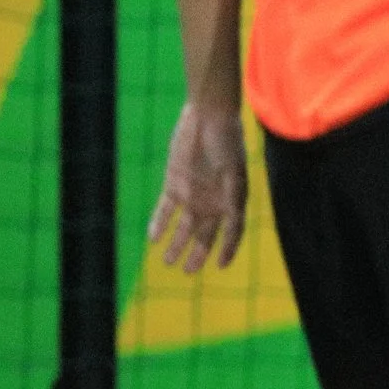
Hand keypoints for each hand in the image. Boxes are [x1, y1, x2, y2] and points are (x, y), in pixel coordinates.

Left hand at [147, 102, 247, 272]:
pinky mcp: (175, 184)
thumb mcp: (233, 171)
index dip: (228, 249)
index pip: (232, 231)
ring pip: (184, 226)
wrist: (208, 117)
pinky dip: (160, 223)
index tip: (219, 265)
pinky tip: (153, 238)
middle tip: (187, 271)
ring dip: (177, 244)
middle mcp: (214, 200)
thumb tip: (235, 222)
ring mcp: (194, 193)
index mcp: (232, 199)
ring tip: (167, 261)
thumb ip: (233, 197)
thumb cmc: (226, 141)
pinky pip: (166, 209)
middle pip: (206, 233)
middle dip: (197, 253)